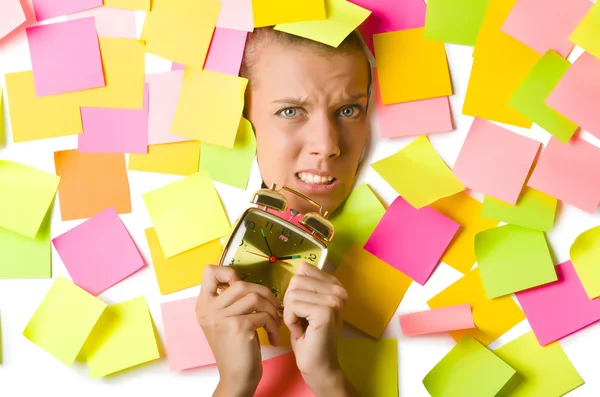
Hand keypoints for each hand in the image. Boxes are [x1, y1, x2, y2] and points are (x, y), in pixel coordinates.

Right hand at [196, 265, 282, 396]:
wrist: (236, 378)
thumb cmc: (235, 349)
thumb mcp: (224, 321)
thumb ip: (228, 301)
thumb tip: (247, 282)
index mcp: (203, 305)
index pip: (209, 271)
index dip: (229, 273)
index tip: (243, 288)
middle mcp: (208, 310)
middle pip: (241, 283)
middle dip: (263, 292)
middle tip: (272, 305)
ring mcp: (222, 318)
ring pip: (255, 297)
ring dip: (271, 309)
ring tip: (274, 322)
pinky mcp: (238, 327)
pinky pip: (263, 315)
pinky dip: (273, 325)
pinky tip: (272, 336)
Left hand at [283, 262, 357, 395]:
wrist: (319, 366)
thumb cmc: (309, 337)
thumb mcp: (306, 304)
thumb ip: (305, 285)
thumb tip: (299, 267)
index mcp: (335, 285)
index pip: (303, 269)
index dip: (295, 290)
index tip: (303, 309)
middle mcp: (339, 289)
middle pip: (296, 280)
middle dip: (290, 302)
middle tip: (301, 320)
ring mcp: (334, 299)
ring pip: (292, 293)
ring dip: (290, 312)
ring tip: (302, 326)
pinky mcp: (326, 311)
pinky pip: (292, 306)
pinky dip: (290, 321)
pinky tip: (302, 332)